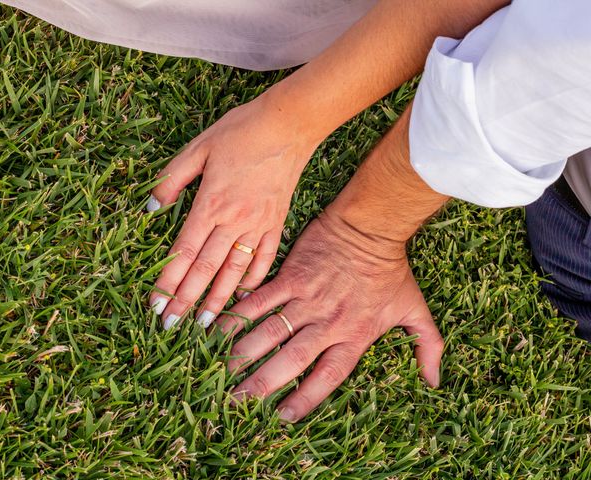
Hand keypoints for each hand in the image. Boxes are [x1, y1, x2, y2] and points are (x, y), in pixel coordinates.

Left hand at [147, 93, 321, 329]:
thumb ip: (171, 180)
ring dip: (218, 299)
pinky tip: (244, 296)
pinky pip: (265, 258)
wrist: (288, 124)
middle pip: (206, 269)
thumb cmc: (240, 132)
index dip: (168, 281)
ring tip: (206, 323)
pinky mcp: (277, 223)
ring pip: (235, 271)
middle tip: (172, 327)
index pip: (185, 253)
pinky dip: (254, 279)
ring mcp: (258, 225)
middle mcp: (234, 221)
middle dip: (187, 300)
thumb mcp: (198, 148)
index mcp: (210, 203)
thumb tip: (151, 208)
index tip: (156, 305)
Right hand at [216, 210, 443, 421]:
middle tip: (238, 402)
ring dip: (244, 353)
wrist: (371, 228)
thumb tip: (436, 380)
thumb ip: (428, 346)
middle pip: (291, 361)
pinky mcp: (291, 277)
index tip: (282, 417)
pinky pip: (261, 299)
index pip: (327, 377)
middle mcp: (327, 323)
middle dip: (263, 384)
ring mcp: (307, 299)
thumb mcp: (415, 310)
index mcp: (354, 336)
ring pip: (271, 332)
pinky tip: (219, 327)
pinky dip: (240, 314)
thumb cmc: (392, 271)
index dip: (306, 399)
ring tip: (222, 371)